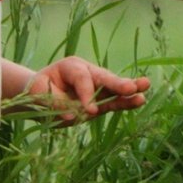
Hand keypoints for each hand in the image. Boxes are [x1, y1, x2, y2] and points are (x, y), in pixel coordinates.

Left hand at [15, 56, 148, 125]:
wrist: (38, 93)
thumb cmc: (37, 89)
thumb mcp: (37, 92)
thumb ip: (53, 102)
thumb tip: (70, 116)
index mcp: (71, 66)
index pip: (82, 78)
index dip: (87, 94)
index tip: (89, 111)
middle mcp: (87, 74)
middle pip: (103, 78)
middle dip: (117, 83)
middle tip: (130, 87)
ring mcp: (95, 88)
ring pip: (113, 88)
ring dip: (128, 90)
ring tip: (145, 87)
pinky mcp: (99, 102)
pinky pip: (113, 102)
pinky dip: (125, 102)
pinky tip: (139, 100)